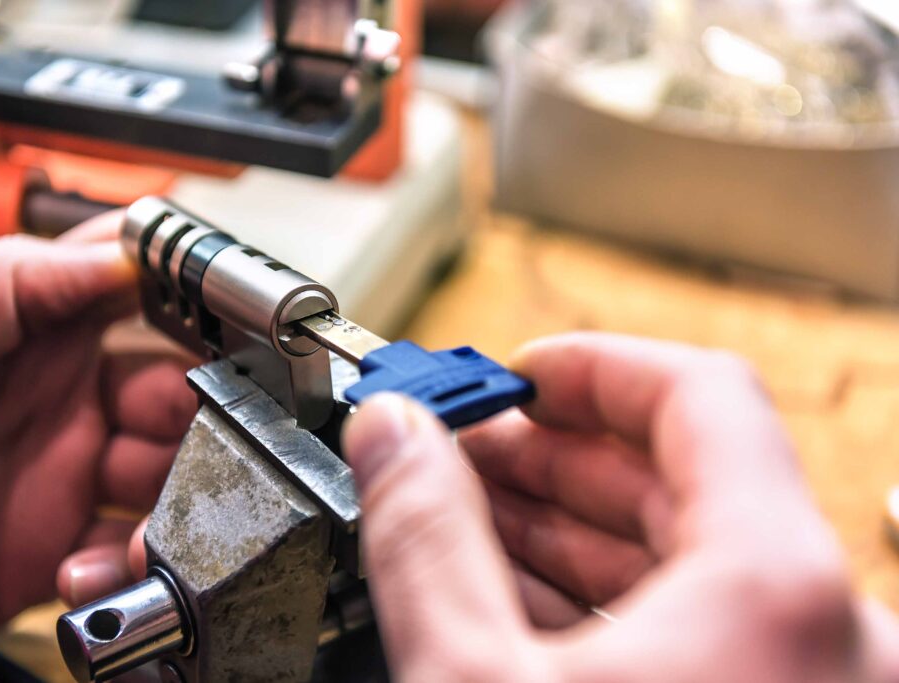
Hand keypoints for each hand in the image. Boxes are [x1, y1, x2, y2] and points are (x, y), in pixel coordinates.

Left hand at [0, 215, 195, 673]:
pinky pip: (130, 552)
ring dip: (181, 495)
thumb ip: (10, 284)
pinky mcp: (49, 552)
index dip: (193, 307)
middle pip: (176, 390)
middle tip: (202, 438)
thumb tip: (115, 254)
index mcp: (24, 330)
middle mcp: (54, 400)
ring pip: (170, 474)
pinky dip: (132, 562)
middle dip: (204, 413)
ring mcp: (57, 477)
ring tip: (150, 518)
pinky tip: (85, 568)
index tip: (231, 331)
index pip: (135, 298)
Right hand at [343, 334, 898, 682]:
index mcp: (777, 589)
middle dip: (556, 454)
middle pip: (685, 473)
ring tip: (471, 518)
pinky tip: (515, 597)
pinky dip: (607, 599)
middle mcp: (827, 627)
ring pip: (690, 557)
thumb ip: (424, 539)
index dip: (588, 367)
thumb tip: (391, 436)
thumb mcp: (472, 682)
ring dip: (571, 528)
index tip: (515, 371)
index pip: (695, 394)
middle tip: (464, 447)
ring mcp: (810, 674)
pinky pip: (699, 624)